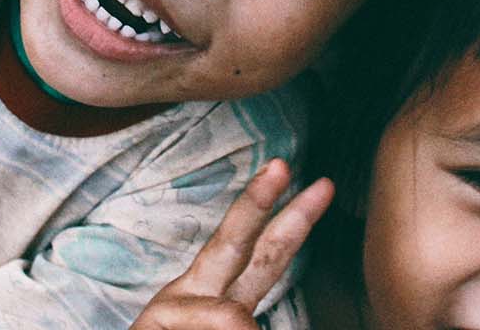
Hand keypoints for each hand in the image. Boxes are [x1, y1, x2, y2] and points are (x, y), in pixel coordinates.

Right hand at [131, 160, 332, 329]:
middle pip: (233, 242)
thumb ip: (240, 319)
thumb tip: (249, 319)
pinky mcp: (156, 321)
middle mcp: (190, 292)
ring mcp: (169, 309)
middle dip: (258, 202)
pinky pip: (219, 324)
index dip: (290, 219)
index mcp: (214, 295)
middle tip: (281, 165)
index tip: (323, 186)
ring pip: (231, 316)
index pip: (260, 253)